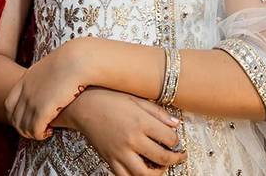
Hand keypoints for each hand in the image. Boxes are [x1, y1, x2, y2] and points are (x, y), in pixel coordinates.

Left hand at [6, 40, 87, 139]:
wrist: (78, 60)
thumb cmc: (74, 59)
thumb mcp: (54, 63)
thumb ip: (48, 73)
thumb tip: (54, 77)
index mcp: (27, 79)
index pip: (10, 104)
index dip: (15, 115)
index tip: (26, 118)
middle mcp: (25, 92)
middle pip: (15, 118)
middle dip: (23, 127)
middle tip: (37, 129)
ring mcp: (32, 102)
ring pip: (24, 128)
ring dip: (32, 133)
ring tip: (45, 131)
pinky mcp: (42, 111)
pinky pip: (35, 131)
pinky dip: (40, 135)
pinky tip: (50, 132)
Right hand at [62, 89, 186, 175]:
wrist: (85, 105)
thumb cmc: (112, 98)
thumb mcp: (138, 99)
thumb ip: (158, 113)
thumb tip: (176, 124)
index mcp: (141, 122)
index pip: (169, 138)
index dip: (176, 140)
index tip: (177, 139)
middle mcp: (132, 140)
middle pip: (161, 157)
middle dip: (175, 159)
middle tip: (180, 156)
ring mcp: (120, 153)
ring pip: (144, 174)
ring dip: (158, 173)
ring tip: (163, 166)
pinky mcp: (110, 160)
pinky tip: (144, 170)